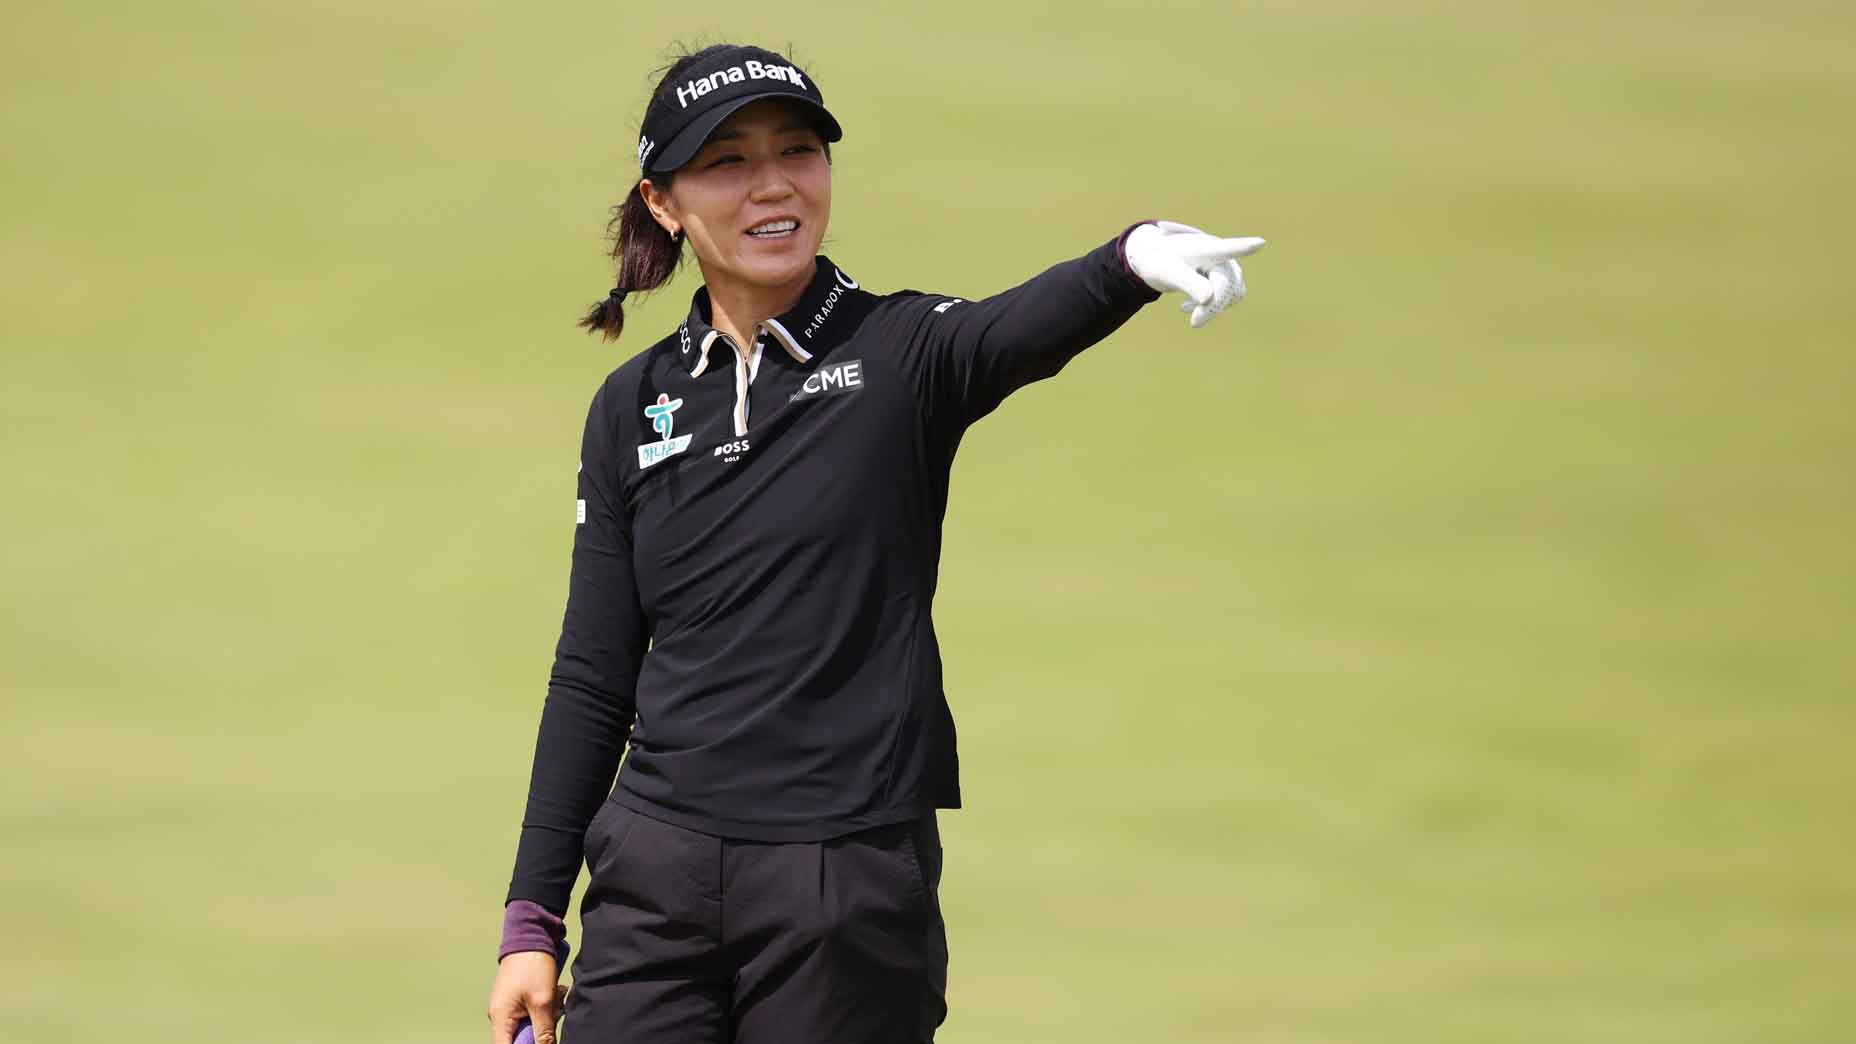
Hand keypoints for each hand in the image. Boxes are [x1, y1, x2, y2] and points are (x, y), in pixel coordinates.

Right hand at [488, 951, 566, 1043]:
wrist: (531, 936)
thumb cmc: (532, 965)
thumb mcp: (543, 1001)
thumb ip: (544, 1030)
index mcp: (500, 1018)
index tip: (540, 1042)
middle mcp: (501, 1016)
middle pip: (521, 1039)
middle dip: (541, 1030)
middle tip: (554, 1014)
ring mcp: (509, 1007)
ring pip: (530, 1026)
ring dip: (547, 1016)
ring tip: (556, 997)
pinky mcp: (519, 1000)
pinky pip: (533, 1013)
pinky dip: (546, 1007)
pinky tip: (555, 993)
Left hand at [1124, 220, 1265, 328]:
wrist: (1158, 257)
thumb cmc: (1161, 261)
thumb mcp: (1168, 272)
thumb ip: (1189, 283)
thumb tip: (1209, 299)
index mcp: (1205, 248)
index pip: (1227, 248)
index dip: (1244, 247)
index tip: (1260, 243)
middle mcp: (1223, 256)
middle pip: (1228, 285)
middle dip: (1213, 306)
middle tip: (1194, 324)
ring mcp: (1228, 268)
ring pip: (1232, 295)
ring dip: (1213, 307)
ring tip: (1185, 307)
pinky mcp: (1228, 279)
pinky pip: (1228, 300)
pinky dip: (1212, 307)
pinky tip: (1187, 306)